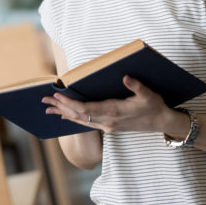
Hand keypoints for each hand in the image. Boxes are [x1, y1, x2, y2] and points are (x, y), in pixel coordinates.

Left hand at [40, 76, 181, 134]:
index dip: (70, 103)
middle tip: (44, 102)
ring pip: (80, 121)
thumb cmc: (154, 106)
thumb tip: (126, 77)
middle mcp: (107, 121)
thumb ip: (137, 86)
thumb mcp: (149, 94)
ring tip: (48, 109)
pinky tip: (64, 115)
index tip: (57, 96)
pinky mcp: (108, 127)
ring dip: (63, 113)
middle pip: (78, 115)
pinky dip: (73, 118)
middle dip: (60, 107)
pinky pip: (86, 123)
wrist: (161, 123)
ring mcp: (107, 126)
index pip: (86, 109)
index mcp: (114, 112)